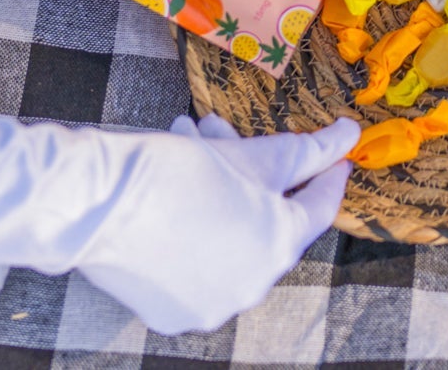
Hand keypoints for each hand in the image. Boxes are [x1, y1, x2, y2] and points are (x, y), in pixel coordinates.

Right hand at [80, 113, 356, 333]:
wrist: (95, 203)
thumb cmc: (180, 170)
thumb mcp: (253, 154)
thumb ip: (308, 151)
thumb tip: (352, 136)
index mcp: (281, 247)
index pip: (319, 208)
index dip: (327, 173)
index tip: (335, 156)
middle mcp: (254, 287)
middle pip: (265, 219)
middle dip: (249, 170)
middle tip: (222, 131)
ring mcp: (213, 306)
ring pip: (230, 240)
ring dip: (218, 195)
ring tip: (185, 146)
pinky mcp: (173, 315)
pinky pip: (197, 267)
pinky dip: (193, 232)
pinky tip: (169, 194)